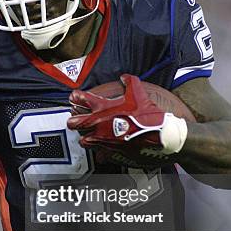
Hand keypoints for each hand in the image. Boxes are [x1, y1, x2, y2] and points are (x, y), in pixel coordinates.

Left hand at [67, 74, 186, 155]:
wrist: (157, 134)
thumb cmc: (147, 114)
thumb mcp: (138, 93)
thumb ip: (129, 82)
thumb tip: (124, 77)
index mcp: (102, 107)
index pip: (80, 99)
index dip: (75, 97)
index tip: (75, 98)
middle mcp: (98, 123)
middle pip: (74, 123)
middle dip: (73, 120)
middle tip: (76, 119)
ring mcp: (102, 138)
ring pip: (83, 140)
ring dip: (84, 137)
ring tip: (88, 135)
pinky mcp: (109, 150)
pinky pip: (98, 153)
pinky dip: (99, 152)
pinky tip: (102, 150)